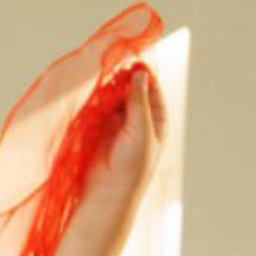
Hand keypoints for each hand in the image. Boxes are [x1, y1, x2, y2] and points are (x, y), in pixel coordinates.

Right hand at [87, 65, 165, 214]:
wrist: (108, 192)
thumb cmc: (132, 165)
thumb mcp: (141, 128)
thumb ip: (139, 100)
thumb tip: (140, 73)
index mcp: (156, 121)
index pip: (153, 90)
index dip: (145, 75)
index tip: (135, 64)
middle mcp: (139, 121)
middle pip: (134, 90)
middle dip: (126, 80)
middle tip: (117, 73)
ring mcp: (120, 125)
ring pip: (117, 98)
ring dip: (112, 89)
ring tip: (107, 84)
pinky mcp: (102, 130)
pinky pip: (102, 108)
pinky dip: (100, 100)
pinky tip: (98, 96)